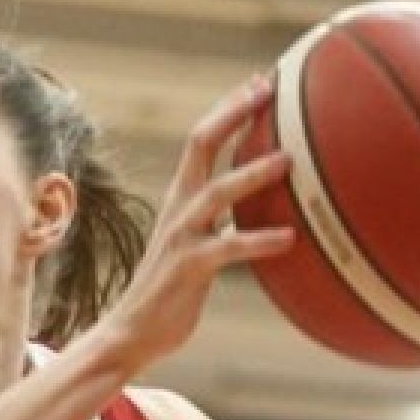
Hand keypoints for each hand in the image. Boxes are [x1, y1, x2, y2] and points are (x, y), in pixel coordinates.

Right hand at [91, 73, 293, 370]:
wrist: (130, 334)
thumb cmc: (168, 295)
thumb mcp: (195, 249)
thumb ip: (221, 226)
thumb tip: (263, 215)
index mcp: (179, 200)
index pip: (201, 140)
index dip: (229, 109)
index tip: (259, 84)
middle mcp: (178, 209)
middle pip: (201, 145)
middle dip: (233, 114)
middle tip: (268, 90)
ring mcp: (180, 237)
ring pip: (216, 192)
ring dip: (252, 174)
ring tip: (288, 161)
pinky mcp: (188, 268)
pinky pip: (228, 247)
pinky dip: (260, 241)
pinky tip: (290, 239)